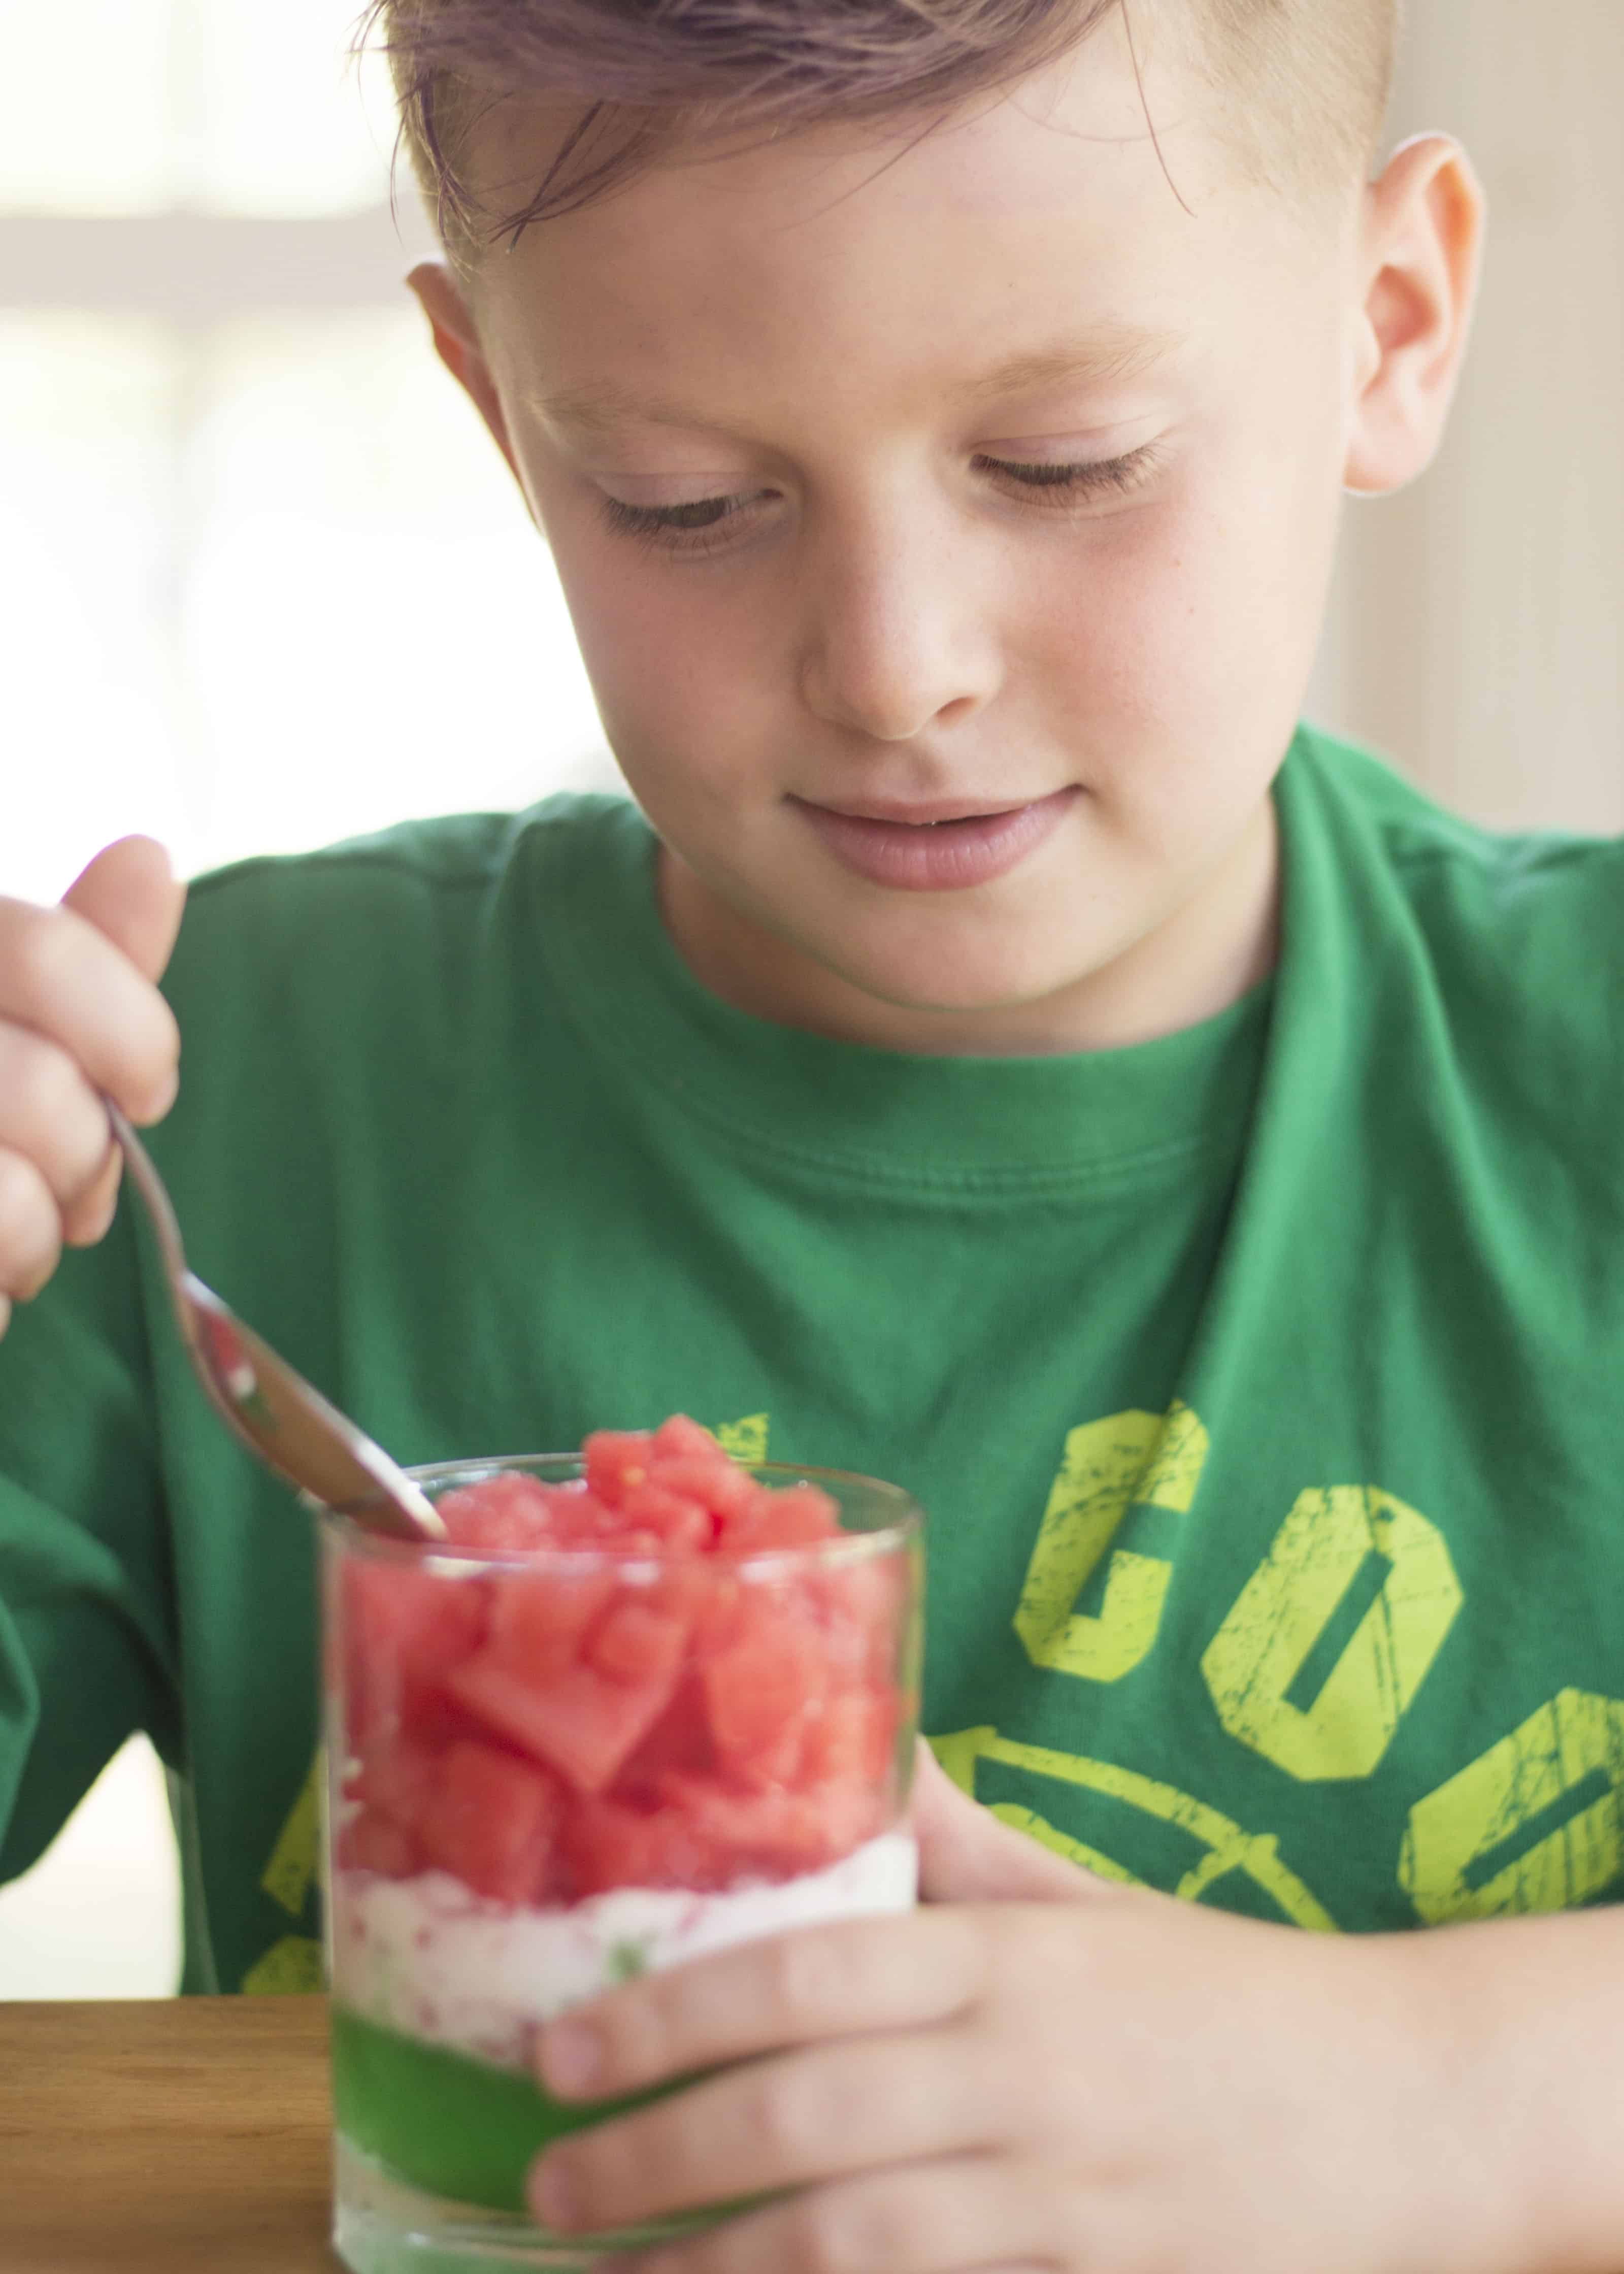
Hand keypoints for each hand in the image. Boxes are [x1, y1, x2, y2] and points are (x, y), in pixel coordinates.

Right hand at [0, 837, 184, 1336]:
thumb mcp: (27, 1031)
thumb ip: (85, 957)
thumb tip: (149, 856)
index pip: (41, 954)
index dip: (131, 1035)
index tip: (148, 1092)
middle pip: (41, 1088)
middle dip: (85, 1161)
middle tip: (70, 1192)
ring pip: (13, 1183)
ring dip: (35, 1237)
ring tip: (16, 1240)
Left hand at [526, 1756, 1505, 2273]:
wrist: (1404, 2104)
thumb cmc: (1224, 1996)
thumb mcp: (1090, 1902)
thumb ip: (963, 1845)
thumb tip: (870, 1752)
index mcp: (1012, 1960)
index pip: (808, 1976)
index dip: (669, 2017)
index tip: (560, 2047)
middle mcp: (1025, 2074)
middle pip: (805, 2119)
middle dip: (656, 2155)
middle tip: (550, 2181)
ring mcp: (1064, 2197)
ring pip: (854, 2244)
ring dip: (713, 2266)